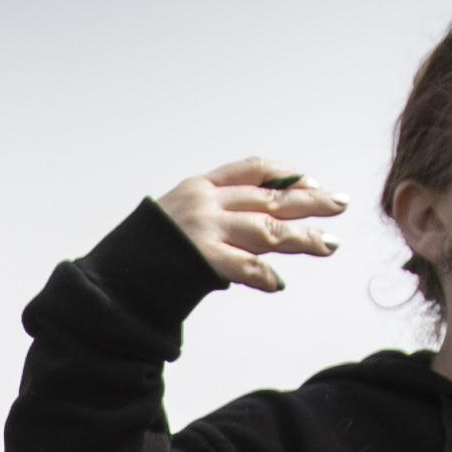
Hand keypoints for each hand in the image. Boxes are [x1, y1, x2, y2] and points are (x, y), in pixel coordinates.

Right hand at [156, 159, 344, 295]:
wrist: (111, 278)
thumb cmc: (143, 254)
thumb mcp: (177, 218)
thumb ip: (214, 215)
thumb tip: (255, 226)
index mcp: (200, 186)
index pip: (254, 169)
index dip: (287, 175)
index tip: (312, 182)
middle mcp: (206, 202)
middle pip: (271, 197)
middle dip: (311, 202)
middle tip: (340, 205)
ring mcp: (205, 230)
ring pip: (269, 229)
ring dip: (303, 239)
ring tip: (328, 245)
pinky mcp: (203, 260)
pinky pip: (247, 265)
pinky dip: (265, 275)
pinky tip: (278, 283)